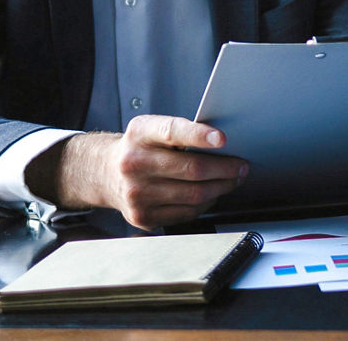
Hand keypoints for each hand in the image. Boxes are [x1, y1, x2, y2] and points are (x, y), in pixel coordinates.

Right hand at [33, 115, 247, 229]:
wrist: (106, 174)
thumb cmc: (140, 148)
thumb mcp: (151, 129)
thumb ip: (180, 132)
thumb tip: (222, 144)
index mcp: (140, 134)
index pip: (173, 132)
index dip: (199, 135)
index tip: (223, 139)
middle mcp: (134, 163)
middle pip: (192, 169)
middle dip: (226, 168)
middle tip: (241, 165)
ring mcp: (137, 193)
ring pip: (194, 194)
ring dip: (221, 187)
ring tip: (232, 179)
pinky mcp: (143, 216)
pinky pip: (187, 212)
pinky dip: (206, 203)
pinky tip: (211, 194)